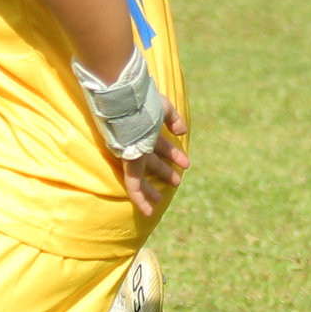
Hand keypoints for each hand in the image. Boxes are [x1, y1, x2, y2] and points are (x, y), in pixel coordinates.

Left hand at [120, 98, 189, 216]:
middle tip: (177, 181)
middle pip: (153, 161)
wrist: (124, 100)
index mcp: (147, 130)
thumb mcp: (163, 107)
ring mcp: (132, 154)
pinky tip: (148, 211)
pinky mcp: (128, 163)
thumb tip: (182, 131)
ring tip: (160, 198)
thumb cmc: (143, 100)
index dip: (174, 153)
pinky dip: (141, 199)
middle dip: (165, 171)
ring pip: (142, 176)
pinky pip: (134, 186)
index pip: (162, 145)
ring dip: (151, 188)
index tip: (186, 163)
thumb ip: (173, 118)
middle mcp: (138, 143)